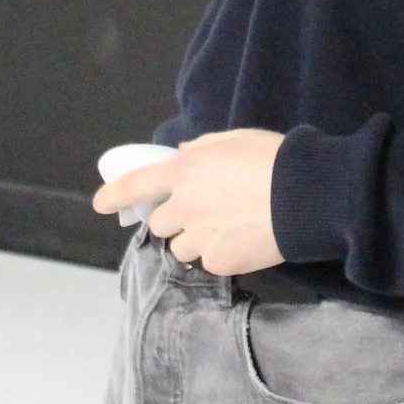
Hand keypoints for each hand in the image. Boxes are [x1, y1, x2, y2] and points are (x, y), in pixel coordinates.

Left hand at [91, 128, 285, 275]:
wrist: (304, 195)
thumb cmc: (273, 158)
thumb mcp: (235, 140)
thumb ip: (202, 149)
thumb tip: (184, 155)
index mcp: (184, 170)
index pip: (136, 184)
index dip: (115, 194)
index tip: (99, 204)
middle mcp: (184, 205)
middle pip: (159, 224)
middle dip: (175, 220)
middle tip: (203, 214)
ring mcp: (199, 236)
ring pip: (181, 248)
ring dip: (195, 241)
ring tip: (228, 230)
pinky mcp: (218, 261)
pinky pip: (209, 263)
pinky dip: (221, 255)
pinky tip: (243, 242)